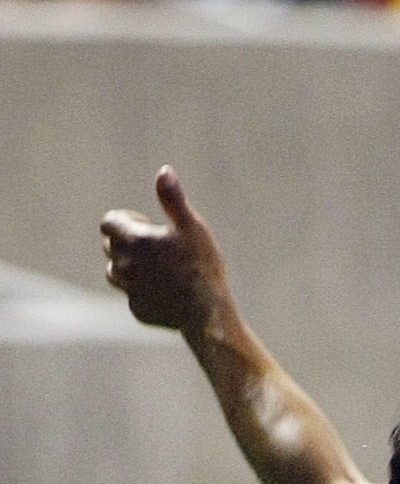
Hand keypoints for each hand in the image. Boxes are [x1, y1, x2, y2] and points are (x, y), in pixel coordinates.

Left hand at [101, 167, 230, 336]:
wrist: (207, 312)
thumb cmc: (202, 266)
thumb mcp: (193, 227)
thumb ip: (173, 200)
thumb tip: (164, 171)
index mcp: (134, 240)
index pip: (109, 222)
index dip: (127, 221)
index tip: (150, 227)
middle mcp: (123, 264)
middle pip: (111, 245)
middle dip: (128, 243)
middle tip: (160, 250)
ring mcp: (129, 289)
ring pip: (115, 271)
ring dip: (131, 267)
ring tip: (161, 272)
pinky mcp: (137, 309)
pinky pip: (133, 296)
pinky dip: (144, 292)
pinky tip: (168, 293)